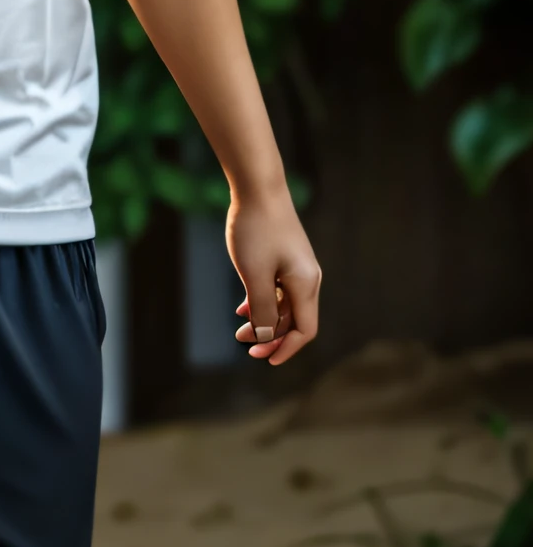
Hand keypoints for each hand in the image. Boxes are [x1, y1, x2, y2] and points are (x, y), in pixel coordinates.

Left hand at [227, 188, 320, 366]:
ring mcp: (297, 267)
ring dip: (265, 319)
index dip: (286, 349)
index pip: (305, 330)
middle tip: (243, 342)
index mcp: (305, 284)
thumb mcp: (255, 275)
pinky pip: (279, 288)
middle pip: (295, 320)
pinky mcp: (286, 257)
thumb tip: (267, 338)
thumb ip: (263, 309)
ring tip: (239, 328)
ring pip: (285, 304)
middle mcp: (307, 278)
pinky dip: (263, 301)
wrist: (259, 187)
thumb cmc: (256, 230)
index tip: (264, 359)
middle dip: (271, 336)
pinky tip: (244, 307)